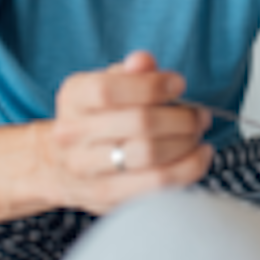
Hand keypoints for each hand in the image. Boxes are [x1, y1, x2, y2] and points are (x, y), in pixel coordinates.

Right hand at [38, 51, 213, 214]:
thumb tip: (144, 62)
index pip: (109, 90)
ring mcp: (86, 170)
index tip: (179, 84)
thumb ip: (129, 72)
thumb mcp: (106, 84)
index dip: (152, 86)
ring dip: (186, 143)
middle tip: (199, 114)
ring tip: (198, 134)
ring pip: (149, 156)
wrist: (61, 165)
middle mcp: (72, 134)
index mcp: (73, 97)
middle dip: (181, 118)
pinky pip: (157, 185)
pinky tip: (199, 156)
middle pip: (138, 123)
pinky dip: (187, 169)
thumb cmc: (97, 117)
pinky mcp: (106, 198)